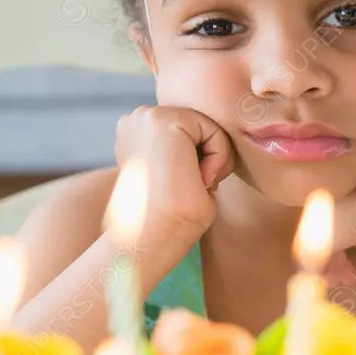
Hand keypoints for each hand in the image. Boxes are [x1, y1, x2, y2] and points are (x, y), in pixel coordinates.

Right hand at [115, 106, 234, 241]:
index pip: (191, 134)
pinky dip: (218, 159)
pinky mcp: (165, 120)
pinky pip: (215, 131)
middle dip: (209, 158)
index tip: (188, 188)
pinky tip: (199, 180)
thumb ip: (187, 153)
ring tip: (194, 185)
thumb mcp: (176, 177)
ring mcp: (148, 117)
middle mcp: (137, 120)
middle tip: (194, 188)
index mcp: (136, 134)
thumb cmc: (169, 222)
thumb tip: (210, 146)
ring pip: (210, 128)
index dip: (202, 162)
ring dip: (215, 161)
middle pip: (201, 126)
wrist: (153, 237)